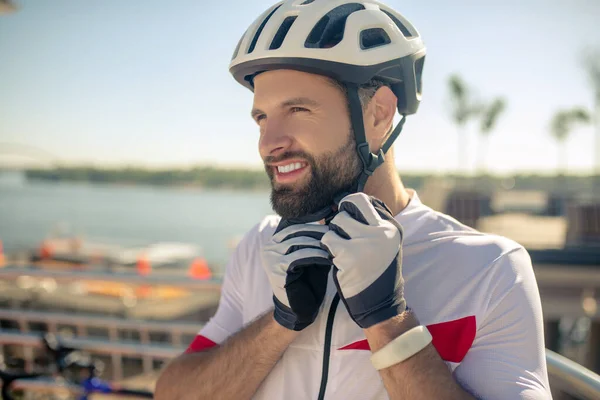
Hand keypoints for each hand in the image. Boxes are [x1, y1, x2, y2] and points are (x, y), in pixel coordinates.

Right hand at [261, 220, 331, 330]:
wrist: (299, 308)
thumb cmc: (307, 280)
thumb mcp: (309, 254)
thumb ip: (312, 238)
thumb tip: (328, 217)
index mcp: (273, 241)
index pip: (292, 223)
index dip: (311, 219)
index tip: (329, 216)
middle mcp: (268, 247)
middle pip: (295, 231)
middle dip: (317, 231)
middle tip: (335, 231)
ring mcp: (270, 258)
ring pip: (298, 242)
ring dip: (318, 243)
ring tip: (333, 245)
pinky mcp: (276, 270)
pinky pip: (299, 257)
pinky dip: (316, 256)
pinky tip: (327, 258)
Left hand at [321, 193, 405, 328]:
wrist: (380, 304)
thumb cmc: (376, 270)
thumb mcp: (383, 242)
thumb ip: (368, 222)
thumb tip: (338, 201)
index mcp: (391, 226)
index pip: (361, 199)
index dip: (348, 207)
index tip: (347, 222)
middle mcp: (382, 232)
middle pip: (347, 208)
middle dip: (340, 222)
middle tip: (344, 239)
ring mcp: (367, 243)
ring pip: (335, 223)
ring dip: (333, 236)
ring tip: (343, 251)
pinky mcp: (350, 256)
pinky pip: (328, 240)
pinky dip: (329, 250)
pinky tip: (339, 261)